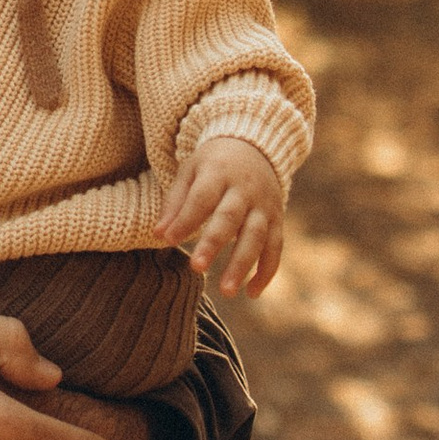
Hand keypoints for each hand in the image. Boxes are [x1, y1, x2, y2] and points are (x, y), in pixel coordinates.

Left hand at [157, 134, 286, 298]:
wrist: (256, 146)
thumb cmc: (214, 165)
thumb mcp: (191, 172)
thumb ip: (175, 203)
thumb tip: (159, 235)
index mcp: (219, 172)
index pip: (202, 197)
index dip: (186, 219)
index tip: (168, 240)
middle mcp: (245, 189)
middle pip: (230, 217)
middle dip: (214, 243)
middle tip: (196, 268)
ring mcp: (264, 205)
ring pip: (256, 236)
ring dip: (243, 265)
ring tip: (227, 292)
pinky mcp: (278, 219)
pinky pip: (276, 247)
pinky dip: (267, 271)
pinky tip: (251, 293)